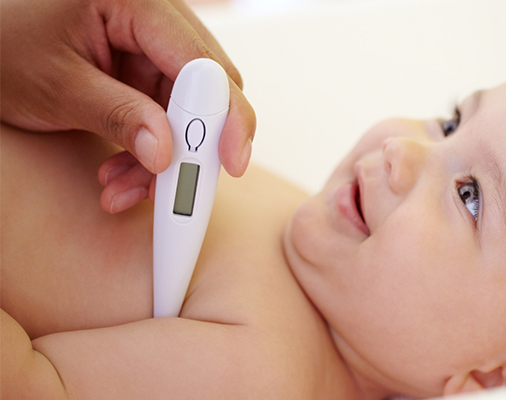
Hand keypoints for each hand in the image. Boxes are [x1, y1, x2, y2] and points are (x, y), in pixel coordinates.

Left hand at [1, 0, 255, 212]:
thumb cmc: (6, 48)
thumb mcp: (58, 85)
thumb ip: (117, 115)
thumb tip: (166, 152)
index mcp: (138, 3)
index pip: (202, 63)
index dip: (225, 115)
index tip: (231, 162)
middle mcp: (157, 21)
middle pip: (209, 90)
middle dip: (192, 146)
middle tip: (172, 189)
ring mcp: (154, 48)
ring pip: (190, 113)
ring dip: (166, 159)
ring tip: (124, 188)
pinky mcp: (148, 72)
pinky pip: (169, 118)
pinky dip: (152, 153)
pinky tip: (123, 174)